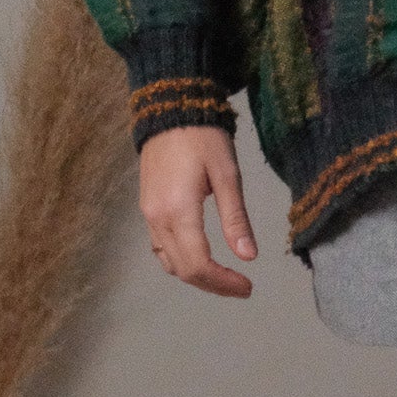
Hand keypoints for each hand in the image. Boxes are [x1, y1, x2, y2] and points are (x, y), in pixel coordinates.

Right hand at [138, 125, 258, 296]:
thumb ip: (236, 219)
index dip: (222, 283)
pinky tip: (200, 255)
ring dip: (195, 275)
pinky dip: (180, 260)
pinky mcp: (147, 208)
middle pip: (182, 270)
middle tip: (241, 286)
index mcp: (179, 211)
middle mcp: (158, 219)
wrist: (171, 109)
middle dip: (212, 284)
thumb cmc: (204, 138)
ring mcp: (148, 215)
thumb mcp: (228, 175)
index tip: (247, 287)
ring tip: (224, 275)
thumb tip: (249, 257)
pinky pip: (160, 247)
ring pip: (168, 262)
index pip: (198, 265)